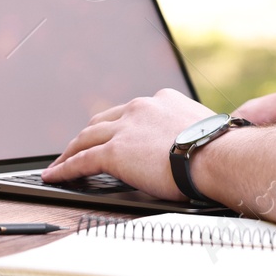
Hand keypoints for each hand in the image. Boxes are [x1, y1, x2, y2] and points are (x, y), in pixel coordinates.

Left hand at [43, 88, 213, 200]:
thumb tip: (190, 147)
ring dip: (70, 152)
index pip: (129, 112)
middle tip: (78, 148)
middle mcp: (139, 108)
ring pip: (86, 138)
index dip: (116, 125)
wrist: (217, 156)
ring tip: (60, 164)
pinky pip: (82, 160)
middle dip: (87, 135)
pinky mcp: (114, 151)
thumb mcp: (201, 129)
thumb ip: (186, 132)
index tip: (112, 134)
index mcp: (161, 100)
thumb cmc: (219, 150)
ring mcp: (125, 128)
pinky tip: (56, 176)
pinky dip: (65, 168)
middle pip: (102, 121)